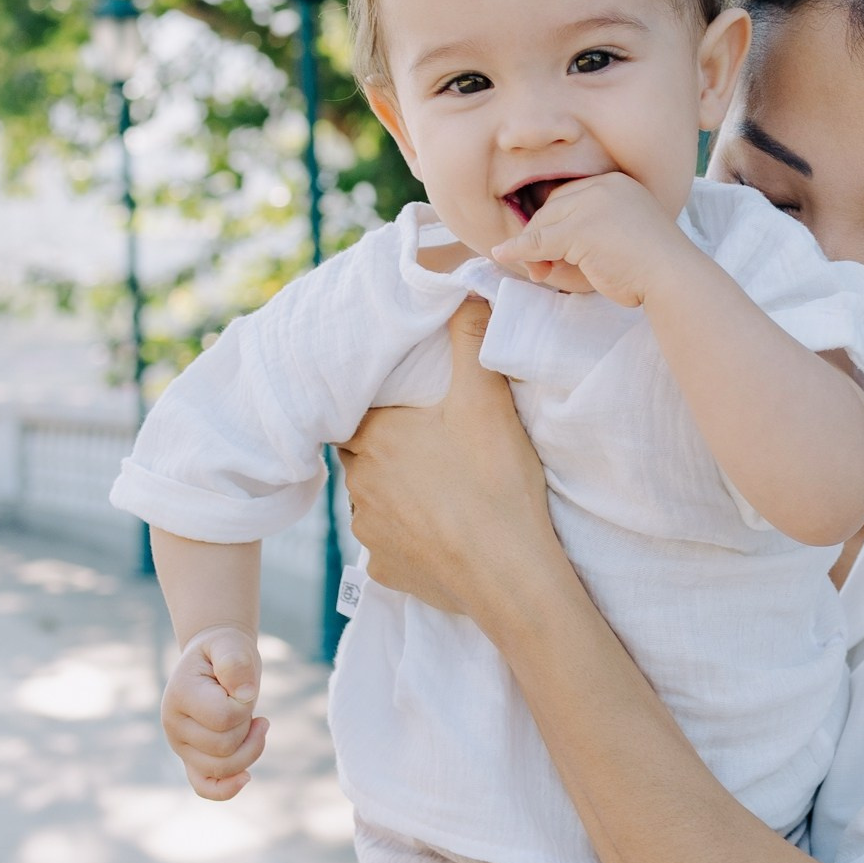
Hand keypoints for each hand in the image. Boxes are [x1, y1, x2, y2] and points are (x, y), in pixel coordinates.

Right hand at [160, 626, 266, 798]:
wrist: (214, 659)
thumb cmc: (224, 652)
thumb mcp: (230, 644)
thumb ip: (235, 660)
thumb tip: (244, 694)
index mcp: (179, 696)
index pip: (223, 718)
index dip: (244, 705)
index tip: (243, 687)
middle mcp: (173, 726)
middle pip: (224, 747)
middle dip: (247, 726)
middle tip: (246, 702)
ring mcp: (181, 746)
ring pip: (222, 768)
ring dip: (249, 748)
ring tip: (255, 724)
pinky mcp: (191, 758)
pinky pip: (204, 787)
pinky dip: (225, 789)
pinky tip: (246, 777)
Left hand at [339, 303, 566, 636]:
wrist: (511, 573)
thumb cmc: (496, 483)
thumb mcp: (488, 401)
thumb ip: (472, 338)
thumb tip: (463, 288)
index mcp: (375, 437)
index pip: (353, 410)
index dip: (375, 404)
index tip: (400, 404)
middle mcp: (358, 484)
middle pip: (361, 454)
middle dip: (385, 446)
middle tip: (426, 442)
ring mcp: (369, 531)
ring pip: (370, 498)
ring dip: (393, 491)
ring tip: (438, 488)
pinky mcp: (385, 570)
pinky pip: (386, 545)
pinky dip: (406, 536)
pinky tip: (439, 531)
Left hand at [489, 171, 696, 308]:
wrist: (674, 278)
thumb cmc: (652, 267)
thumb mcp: (619, 239)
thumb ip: (587, 236)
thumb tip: (540, 250)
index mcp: (617, 183)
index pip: (569, 197)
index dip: (554, 223)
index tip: (550, 250)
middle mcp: (603, 186)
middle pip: (553, 207)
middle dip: (540, 238)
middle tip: (540, 268)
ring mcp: (591, 205)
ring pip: (544, 224)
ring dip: (533, 249)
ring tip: (540, 274)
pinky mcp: (579, 229)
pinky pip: (538, 241)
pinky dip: (519, 251)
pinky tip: (503, 256)